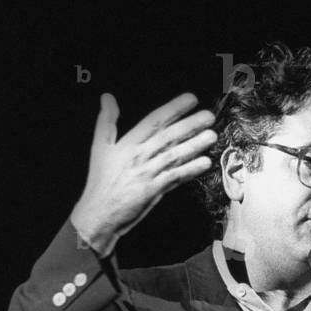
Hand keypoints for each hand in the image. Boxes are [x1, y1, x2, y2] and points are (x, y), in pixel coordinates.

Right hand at [71, 92, 216, 254]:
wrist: (98, 213)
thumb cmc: (101, 182)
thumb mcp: (99, 147)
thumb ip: (106, 121)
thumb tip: (107, 97)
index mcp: (128, 144)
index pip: (153, 121)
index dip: (173, 109)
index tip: (190, 99)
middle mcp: (139, 156)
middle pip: (168, 136)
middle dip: (190, 125)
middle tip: (209, 116)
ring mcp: (148, 174)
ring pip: (175, 155)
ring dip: (195, 145)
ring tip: (212, 136)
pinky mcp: (153, 191)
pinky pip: (175, 178)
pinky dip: (190, 170)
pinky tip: (205, 163)